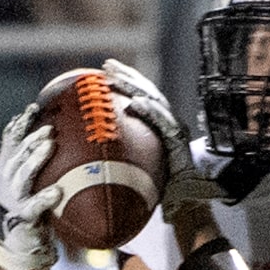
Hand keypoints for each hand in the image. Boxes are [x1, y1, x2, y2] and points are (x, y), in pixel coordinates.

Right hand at [0, 72, 84, 269]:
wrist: (29, 239)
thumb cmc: (37, 202)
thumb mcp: (36, 176)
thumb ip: (38, 156)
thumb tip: (56, 125)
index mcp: (6, 170)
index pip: (9, 143)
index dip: (18, 127)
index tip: (33, 110)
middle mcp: (5, 184)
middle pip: (14, 158)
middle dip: (30, 142)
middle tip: (49, 130)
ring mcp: (13, 201)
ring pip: (20, 178)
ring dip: (34, 160)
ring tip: (49, 146)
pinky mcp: (24, 218)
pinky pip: (33, 207)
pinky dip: (44, 198)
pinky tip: (58, 192)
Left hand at [97, 57, 219, 215]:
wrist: (186, 203)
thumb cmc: (157, 189)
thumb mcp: (133, 169)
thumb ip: (118, 157)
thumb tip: (83, 156)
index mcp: (156, 126)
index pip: (140, 97)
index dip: (124, 82)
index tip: (104, 72)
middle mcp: (167, 123)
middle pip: (146, 92)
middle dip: (127, 77)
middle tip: (107, 66)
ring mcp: (174, 130)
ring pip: (156, 101)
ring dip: (136, 88)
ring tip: (117, 79)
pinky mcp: (180, 142)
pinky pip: (165, 123)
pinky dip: (151, 111)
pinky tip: (137, 104)